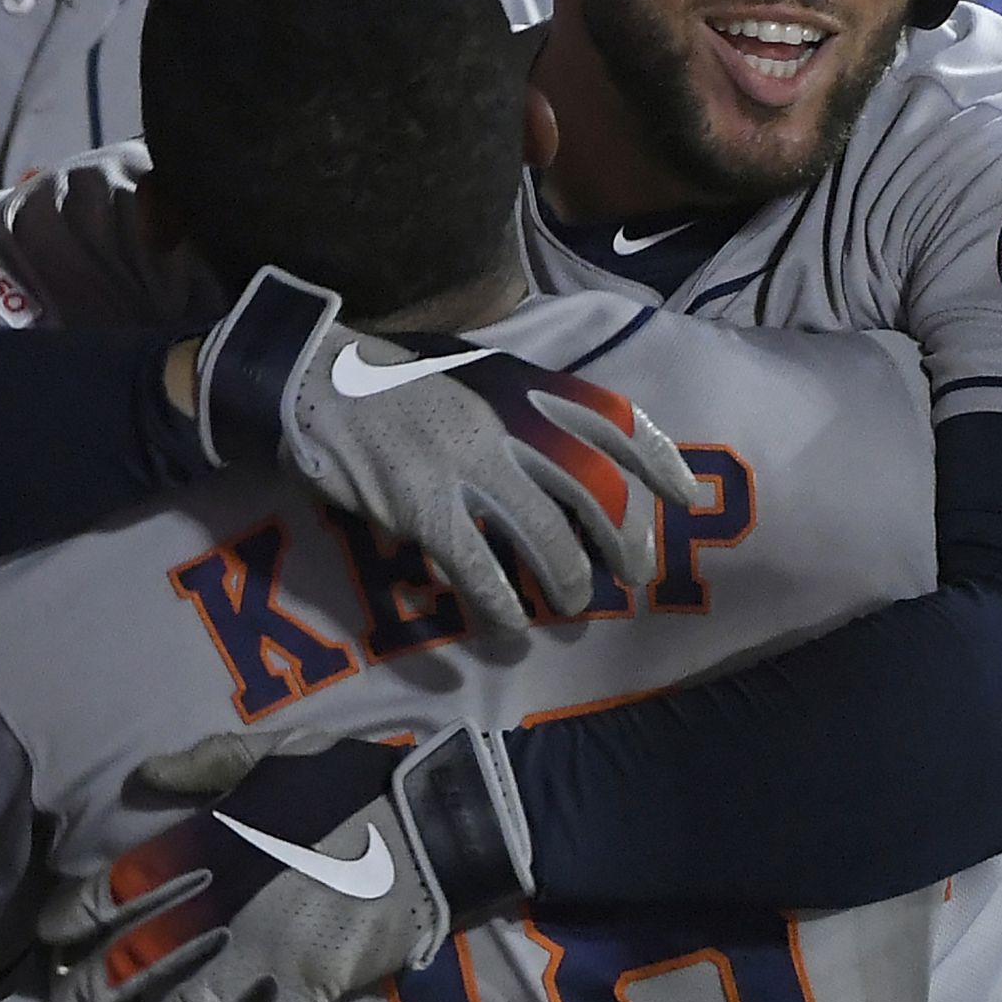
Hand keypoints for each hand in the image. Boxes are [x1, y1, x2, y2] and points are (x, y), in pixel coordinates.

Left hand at [41, 724, 530, 1001]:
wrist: (432, 823)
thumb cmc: (355, 781)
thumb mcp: (278, 750)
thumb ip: (208, 762)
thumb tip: (143, 773)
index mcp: (214, 842)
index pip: (125, 883)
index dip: (79, 912)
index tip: (51, 937)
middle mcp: (226, 899)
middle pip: (141, 951)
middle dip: (93, 985)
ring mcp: (268, 948)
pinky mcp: (313, 983)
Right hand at [186, 267, 699, 631]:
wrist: (316, 378)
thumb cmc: (398, 381)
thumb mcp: (476, 374)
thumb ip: (525, 409)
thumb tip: (573, 463)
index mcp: (522, 385)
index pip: (611, 419)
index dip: (657, 461)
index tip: (685, 498)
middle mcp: (504, 422)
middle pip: (590, 488)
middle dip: (621, 539)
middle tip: (634, 575)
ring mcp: (465, 465)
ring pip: (544, 535)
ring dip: (568, 579)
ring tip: (574, 605)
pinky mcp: (424, 507)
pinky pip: (479, 570)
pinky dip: (502, 605)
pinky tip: (510, 627)